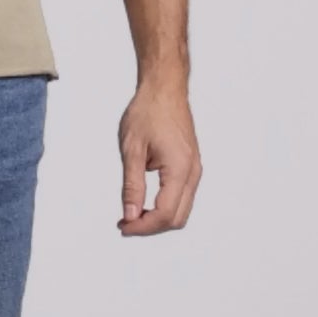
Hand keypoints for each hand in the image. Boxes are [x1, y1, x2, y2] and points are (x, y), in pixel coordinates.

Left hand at [117, 81, 200, 234]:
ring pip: (181, 210)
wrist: (165, 89)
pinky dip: (164, 206)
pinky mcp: (190, 166)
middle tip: (124, 223)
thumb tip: (130, 215)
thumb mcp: (132, 150)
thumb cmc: (149, 111)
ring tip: (132, 214)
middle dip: (150, 227)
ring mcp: (194, 170)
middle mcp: (192, 173)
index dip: (142, 227)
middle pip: (176, 219)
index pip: (164, 214)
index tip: (122, 226)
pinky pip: (182, 197)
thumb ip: (132, 185)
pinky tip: (145, 202)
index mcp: (179, 169)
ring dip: (157, 218)